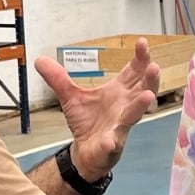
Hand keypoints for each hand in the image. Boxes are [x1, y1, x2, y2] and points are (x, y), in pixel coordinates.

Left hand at [35, 41, 158, 180]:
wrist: (85, 151)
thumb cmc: (87, 122)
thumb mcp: (70, 97)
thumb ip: (58, 79)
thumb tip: (40, 59)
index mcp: (119, 92)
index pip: (134, 72)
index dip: (140, 58)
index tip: (142, 43)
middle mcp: (125, 106)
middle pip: (143, 90)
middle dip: (150, 79)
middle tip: (154, 66)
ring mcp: (120, 125)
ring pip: (135, 114)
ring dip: (141, 105)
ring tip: (147, 96)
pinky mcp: (111, 144)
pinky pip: (113, 142)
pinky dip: (111, 141)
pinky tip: (109, 141)